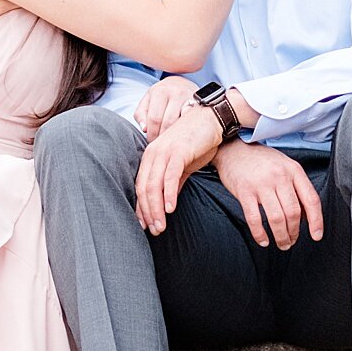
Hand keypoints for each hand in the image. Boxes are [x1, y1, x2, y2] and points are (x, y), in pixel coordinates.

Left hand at [135, 75, 197, 139]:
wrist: (179, 84)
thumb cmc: (160, 96)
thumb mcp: (147, 100)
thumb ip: (141, 114)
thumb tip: (144, 129)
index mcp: (160, 91)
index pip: (154, 119)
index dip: (151, 134)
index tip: (151, 141)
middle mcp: (176, 92)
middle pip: (168, 123)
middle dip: (163, 137)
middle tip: (161, 144)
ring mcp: (190, 98)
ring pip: (182, 124)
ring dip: (175, 137)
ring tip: (170, 141)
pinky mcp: (200, 105)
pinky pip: (193, 122)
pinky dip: (187, 131)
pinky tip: (182, 134)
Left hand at [135, 106, 223, 234]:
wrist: (211, 120)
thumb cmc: (198, 141)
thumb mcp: (183, 165)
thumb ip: (174, 182)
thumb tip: (167, 203)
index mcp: (151, 156)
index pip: (140, 186)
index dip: (141, 208)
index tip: (146, 226)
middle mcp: (153, 153)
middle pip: (144, 189)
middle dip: (148, 213)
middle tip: (155, 231)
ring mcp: (164, 152)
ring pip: (154, 185)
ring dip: (156, 209)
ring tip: (161, 226)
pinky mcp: (178, 151)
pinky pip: (170, 177)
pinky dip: (169, 194)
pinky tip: (171, 209)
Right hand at [212, 140, 324, 250]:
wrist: (233, 149)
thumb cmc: (260, 159)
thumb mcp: (284, 165)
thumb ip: (296, 186)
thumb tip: (306, 215)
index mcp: (293, 170)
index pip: (311, 199)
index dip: (316, 221)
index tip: (316, 235)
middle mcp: (279, 176)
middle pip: (293, 212)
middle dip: (295, 232)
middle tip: (292, 240)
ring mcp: (261, 184)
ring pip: (276, 218)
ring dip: (281, 236)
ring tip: (282, 243)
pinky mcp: (245, 192)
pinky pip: (255, 219)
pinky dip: (260, 234)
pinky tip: (263, 240)